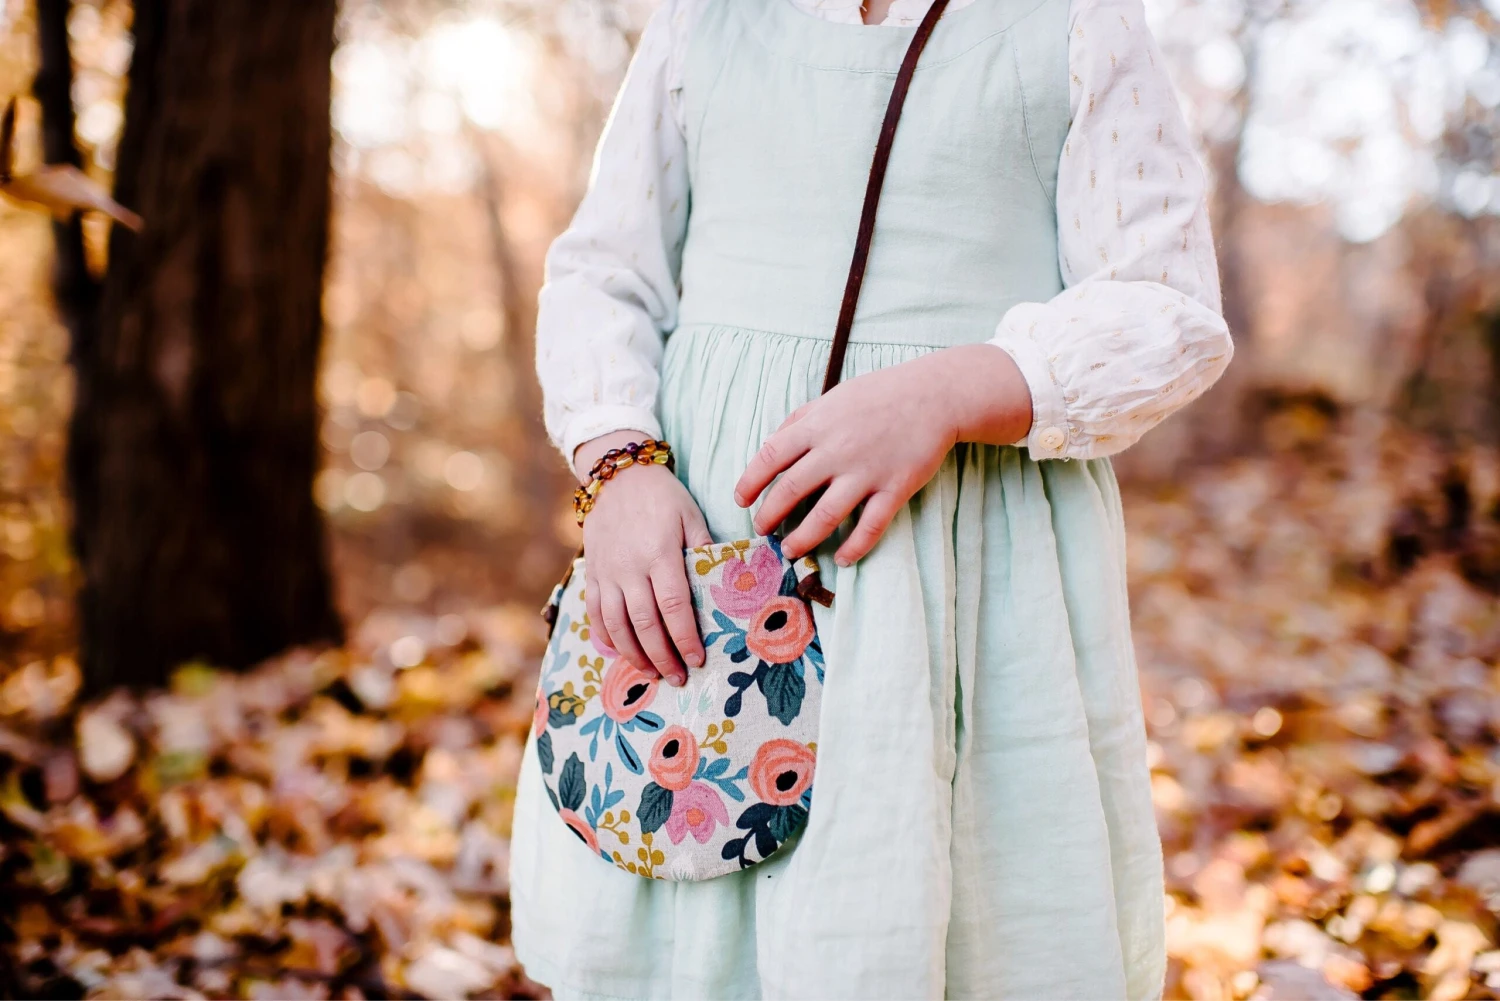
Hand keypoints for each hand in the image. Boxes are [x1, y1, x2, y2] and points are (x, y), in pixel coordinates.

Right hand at [575, 430, 711, 685]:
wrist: (617, 475)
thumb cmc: (663, 496)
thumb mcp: (691, 516)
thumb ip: (705, 550)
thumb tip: (727, 583)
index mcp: (659, 554)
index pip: (673, 606)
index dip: (685, 637)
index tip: (697, 659)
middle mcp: (629, 567)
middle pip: (644, 623)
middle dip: (662, 656)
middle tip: (678, 678)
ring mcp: (606, 572)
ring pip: (616, 624)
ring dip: (634, 654)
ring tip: (651, 673)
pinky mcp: (591, 572)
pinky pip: (595, 612)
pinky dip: (606, 636)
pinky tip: (620, 652)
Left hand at [734, 344, 1031, 564]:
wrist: (934, 395)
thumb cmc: (879, 394)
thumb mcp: (832, 397)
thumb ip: (800, 421)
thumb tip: (770, 446)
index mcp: (817, 426)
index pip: (770, 457)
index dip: (750, 482)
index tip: (741, 501)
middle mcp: (836, 450)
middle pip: (790, 491)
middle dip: (770, 516)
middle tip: (761, 530)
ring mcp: (867, 471)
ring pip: (825, 516)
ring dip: (803, 538)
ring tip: (791, 550)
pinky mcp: (895, 488)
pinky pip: (870, 526)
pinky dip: (854, 547)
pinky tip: (841, 558)